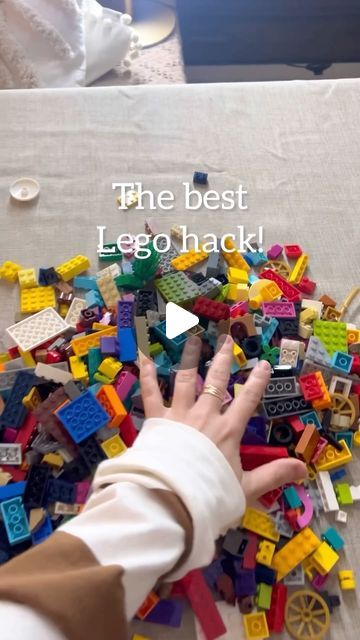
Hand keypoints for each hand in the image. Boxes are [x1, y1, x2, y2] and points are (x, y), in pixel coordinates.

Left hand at [139, 334, 306, 502]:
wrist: (171, 500)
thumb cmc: (209, 495)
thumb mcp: (246, 488)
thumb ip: (273, 475)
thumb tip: (304, 469)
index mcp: (228, 431)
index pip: (247, 400)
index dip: (257, 381)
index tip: (264, 364)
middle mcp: (205, 416)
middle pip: (216, 382)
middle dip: (222, 359)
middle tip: (226, 339)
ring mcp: (180, 415)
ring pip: (185, 380)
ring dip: (189, 358)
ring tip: (193, 339)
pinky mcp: (157, 420)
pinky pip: (151, 393)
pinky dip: (148, 374)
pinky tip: (144, 357)